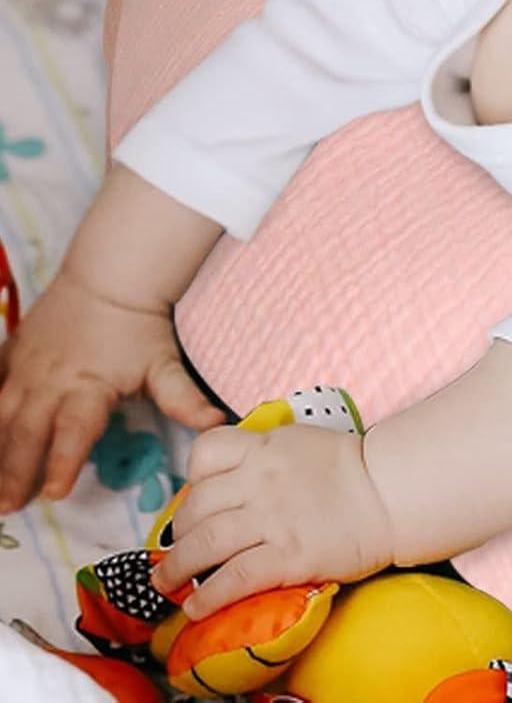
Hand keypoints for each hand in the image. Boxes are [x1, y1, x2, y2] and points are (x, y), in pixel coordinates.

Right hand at [0, 270, 225, 511]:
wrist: (110, 276)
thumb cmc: (140, 327)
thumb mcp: (165, 363)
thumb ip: (184, 399)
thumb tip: (219, 424)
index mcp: (89, 389)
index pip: (75, 432)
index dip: (64, 462)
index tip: (57, 492)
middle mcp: (50, 384)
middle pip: (28, 433)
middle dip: (17, 471)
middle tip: (9, 506)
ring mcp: (24, 371)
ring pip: (1, 418)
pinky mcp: (11, 357)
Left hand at [151, 421, 395, 618]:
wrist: (392, 491)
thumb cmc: (353, 468)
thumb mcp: (302, 443)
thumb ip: (267, 454)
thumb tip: (236, 475)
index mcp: (265, 448)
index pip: (206, 453)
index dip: (192, 479)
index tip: (195, 499)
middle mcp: (259, 481)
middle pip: (196, 506)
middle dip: (178, 534)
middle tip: (176, 551)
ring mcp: (271, 519)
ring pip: (203, 545)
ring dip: (176, 570)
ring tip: (168, 584)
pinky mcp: (286, 556)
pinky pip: (232, 580)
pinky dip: (208, 598)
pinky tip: (197, 608)